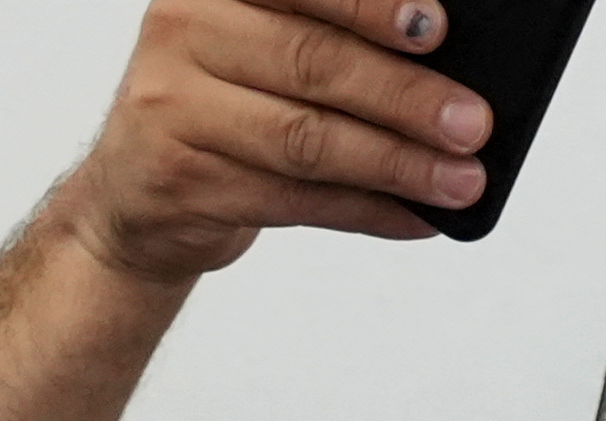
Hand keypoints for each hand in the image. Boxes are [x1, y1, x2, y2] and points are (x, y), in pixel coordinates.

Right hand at [54, 0, 493, 280]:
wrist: (134, 195)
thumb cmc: (223, 105)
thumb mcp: (262, 44)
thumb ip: (331, 34)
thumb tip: (448, 66)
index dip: (372, 7)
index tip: (438, 30)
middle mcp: (183, 31)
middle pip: (313, 63)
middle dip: (406, 98)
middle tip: (471, 124)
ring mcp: (171, 108)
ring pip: (305, 139)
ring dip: (395, 164)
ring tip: (458, 180)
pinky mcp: (178, 182)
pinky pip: (292, 200)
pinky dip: (363, 210)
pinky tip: (411, 215)